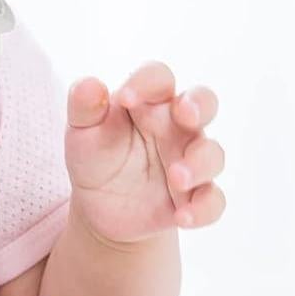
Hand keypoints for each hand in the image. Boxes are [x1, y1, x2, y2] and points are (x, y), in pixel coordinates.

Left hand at [64, 61, 225, 247]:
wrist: (99, 206)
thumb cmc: (95, 156)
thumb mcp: (82, 132)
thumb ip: (84, 107)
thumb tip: (89, 85)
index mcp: (148, 103)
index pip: (158, 78)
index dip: (146, 82)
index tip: (124, 98)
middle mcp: (176, 126)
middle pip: (204, 102)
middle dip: (200, 105)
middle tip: (185, 114)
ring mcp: (190, 159)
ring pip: (213, 153)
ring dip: (199, 164)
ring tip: (176, 178)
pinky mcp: (195, 196)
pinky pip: (213, 201)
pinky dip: (203, 209)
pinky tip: (182, 217)